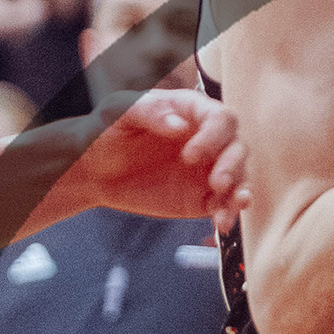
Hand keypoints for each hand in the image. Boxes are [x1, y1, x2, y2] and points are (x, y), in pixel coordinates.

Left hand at [61, 89, 249, 233]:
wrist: (93, 170)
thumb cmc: (105, 132)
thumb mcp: (118, 111)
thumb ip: (149, 111)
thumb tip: (180, 125)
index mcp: (191, 112)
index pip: (221, 119)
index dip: (213, 137)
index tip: (190, 155)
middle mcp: (207, 139)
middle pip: (238, 147)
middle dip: (232, 165)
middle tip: (216, 182)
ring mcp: (207, 170)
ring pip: (239, 178)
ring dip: (240, 191)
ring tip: (232, 205)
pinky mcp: (203, 197)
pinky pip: (225, 205)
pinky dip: (229, 213)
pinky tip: (222, 222)